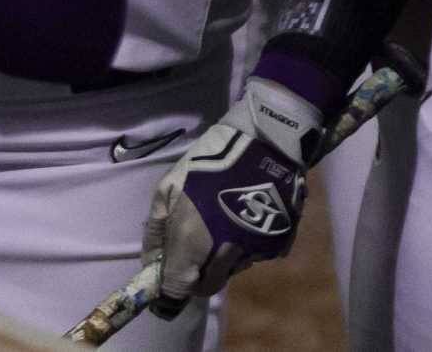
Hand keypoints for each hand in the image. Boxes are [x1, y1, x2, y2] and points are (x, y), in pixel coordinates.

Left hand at [139, 77, 323, 316]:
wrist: (263, 143)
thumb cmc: (207, 164)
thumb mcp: (169, 190)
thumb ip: (159, 231)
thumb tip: (153, 265)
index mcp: (194, 239)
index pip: (179, 287)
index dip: (170, 289)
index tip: (164, 282)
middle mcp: (226, 255)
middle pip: (207, 283)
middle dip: (197, 270)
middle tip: (196, 241)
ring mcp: (254, 252)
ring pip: (230, 269)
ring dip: (222, 256)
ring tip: (222, 220)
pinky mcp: (278, 246)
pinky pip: (254, 256)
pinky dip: (247, 244)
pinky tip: (244, 217)